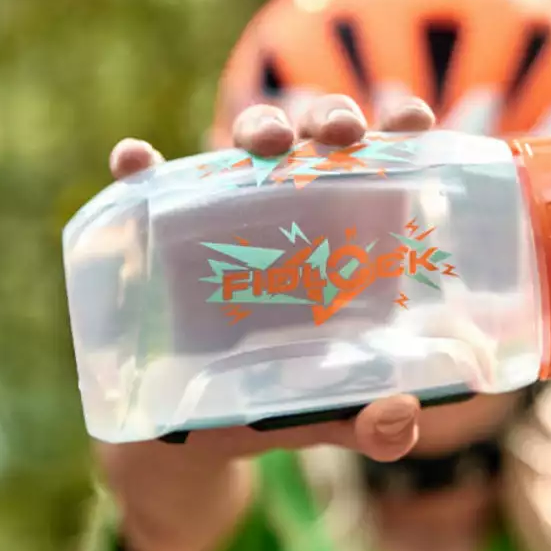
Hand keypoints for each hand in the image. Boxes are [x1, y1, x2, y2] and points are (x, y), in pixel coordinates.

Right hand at [104, 92, 437, 462]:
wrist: (190, 432)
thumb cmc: (275, 402)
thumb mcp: (326, 412)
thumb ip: (369, 424)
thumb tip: (401, 420)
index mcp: (346, 234)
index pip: (382, 163)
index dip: (400, 128)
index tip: (414, 118)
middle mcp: (291, 206)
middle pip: (318, 137)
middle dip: (332, 118)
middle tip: (342, 135)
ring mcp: (226, 213)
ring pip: (247, 142)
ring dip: (259, 125)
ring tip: (264, 143)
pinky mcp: (163, 231)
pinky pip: (145, 186)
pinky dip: (138, 165)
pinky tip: (136, 160)